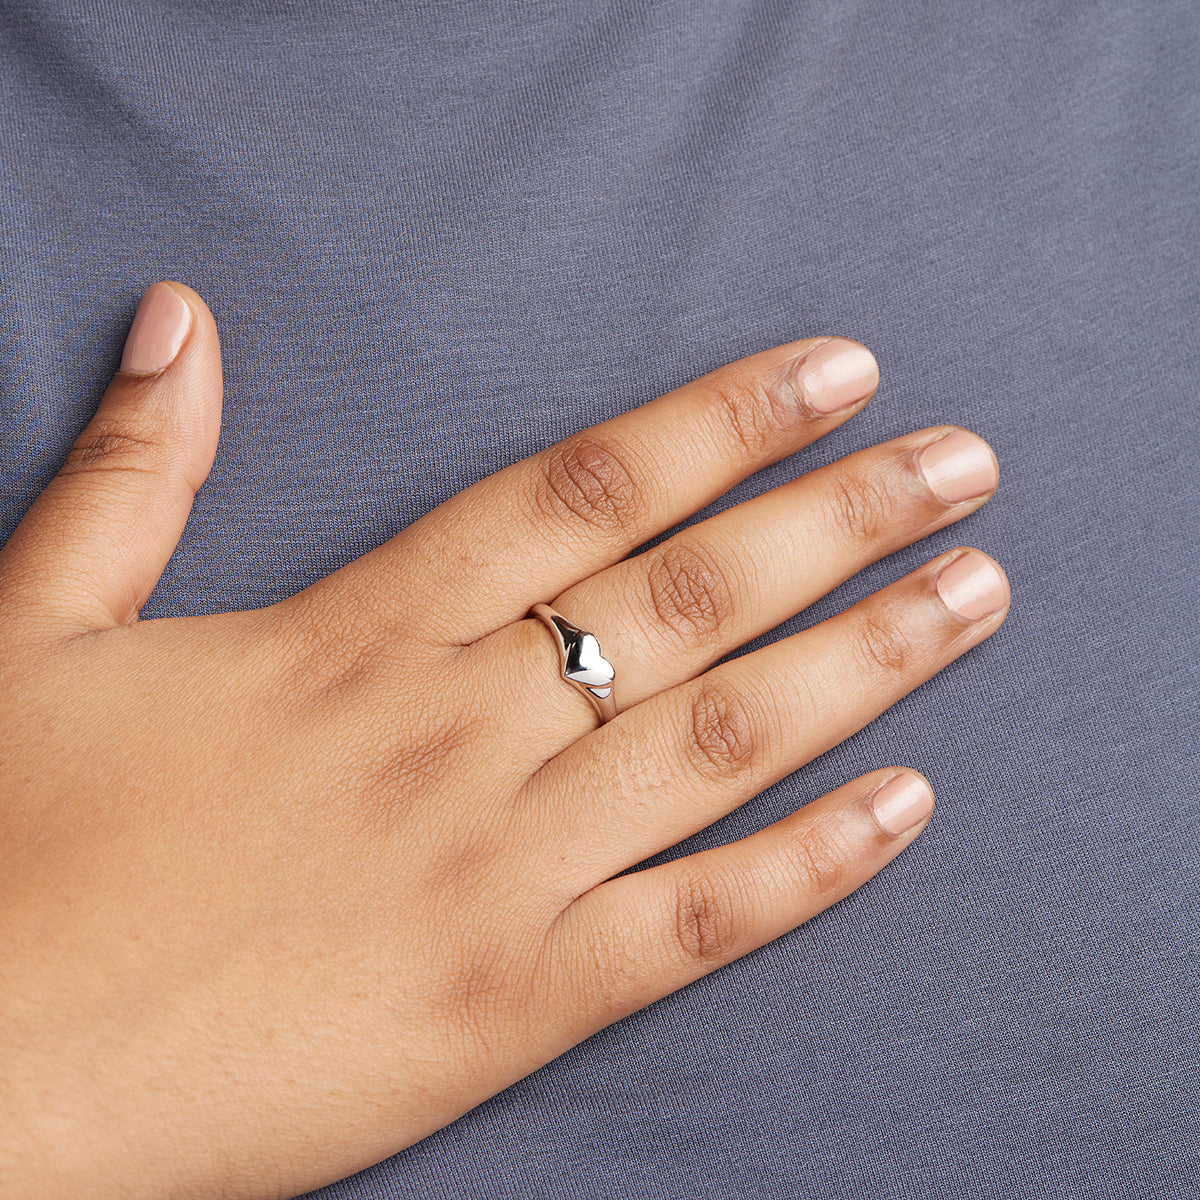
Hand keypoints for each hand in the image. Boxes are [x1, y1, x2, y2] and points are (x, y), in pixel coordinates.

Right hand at [0, 282, 1006, 1198]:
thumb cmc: (14, 852)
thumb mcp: (39, 631)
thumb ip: (131, 476)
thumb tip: (179, 323)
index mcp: (358, 634)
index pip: (585, 488)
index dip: (723, 420)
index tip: (836, 375)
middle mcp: (456, 732)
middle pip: (694, 592)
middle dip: (843, 515)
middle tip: (964, 465)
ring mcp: (496, 869)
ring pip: (723, 737)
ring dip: (867, 659)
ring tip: (975, 596)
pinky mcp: (509, 1000)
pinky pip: (696, 920)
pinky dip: (812, 865)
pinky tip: (908, 806)